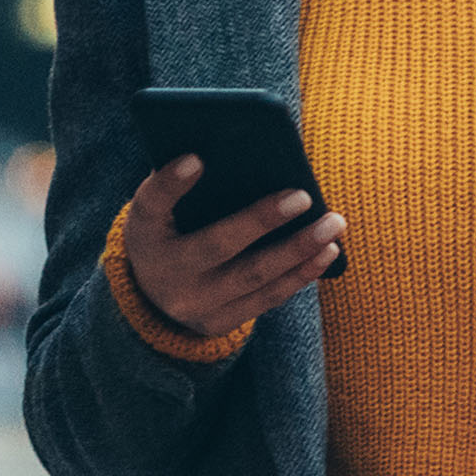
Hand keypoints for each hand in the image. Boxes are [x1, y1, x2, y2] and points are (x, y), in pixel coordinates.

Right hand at [118, 157, 345, 341]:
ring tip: (333, 225)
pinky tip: (327, 253)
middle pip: (217, 245)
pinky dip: (300, 275)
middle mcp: (163, 273)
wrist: (152, 295)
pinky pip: (266, 300)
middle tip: (304, 196)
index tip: (197, 158)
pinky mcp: (219, 323)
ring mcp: (193, 305)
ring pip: (253, 278)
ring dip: (298, 251)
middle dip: (262, 221)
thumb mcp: (161, 209)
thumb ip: (185, 185)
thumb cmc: (167, 231)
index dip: (171, 183)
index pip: (151, 204)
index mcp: (143, 233)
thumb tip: (238, 152)